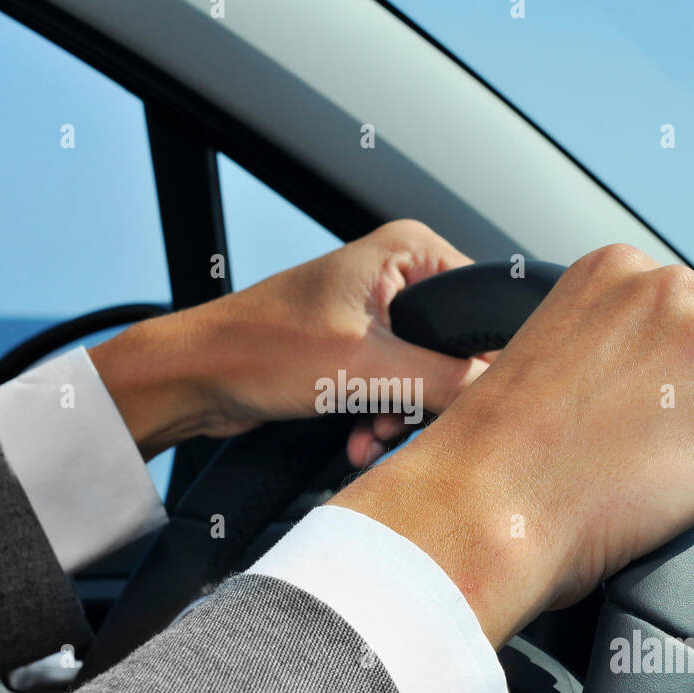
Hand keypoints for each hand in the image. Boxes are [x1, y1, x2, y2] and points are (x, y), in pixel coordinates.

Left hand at [89, 220, 486, 463]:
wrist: (195, 376)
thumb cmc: (258, 347)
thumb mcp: (364, 367)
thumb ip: (441, 379)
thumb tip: (497, 392)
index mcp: (409, 251)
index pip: (480, 305)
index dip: (479, 359)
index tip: (465, 398)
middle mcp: (396, 274)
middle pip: (455, 348)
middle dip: (429, 398)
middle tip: (400, 422)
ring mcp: (377, 314)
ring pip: (425, 377)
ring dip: (402, 417)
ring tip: (371, 436)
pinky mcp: (357, 350)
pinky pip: (395, 389)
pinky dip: (381, 419)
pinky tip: (359, 441)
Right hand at [331, 244, 693, 647]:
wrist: (485, 505)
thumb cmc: (491, 451)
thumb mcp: (543, 352)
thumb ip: (605, 346)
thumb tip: (645, 387)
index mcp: (619, 270)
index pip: (678, 326)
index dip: (658, 386)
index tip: (630, 423)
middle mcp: (677, 295)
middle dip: (690, 419)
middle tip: (639, 468)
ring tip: (650, 499)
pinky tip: (676, 526)